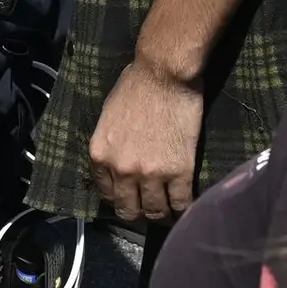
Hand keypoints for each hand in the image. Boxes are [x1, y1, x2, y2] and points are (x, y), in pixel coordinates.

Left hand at [90, 53, 208, 223]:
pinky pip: (181, 203)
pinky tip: (186, 204)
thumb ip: (109, 147)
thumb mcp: (107, 118)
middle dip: (139, 212)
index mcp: (100, 156)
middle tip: (150, 206)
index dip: (120, 200)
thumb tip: (115, 165)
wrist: (164, 74)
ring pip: (155, 212)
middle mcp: (121, 170)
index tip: (130, 198)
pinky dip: (184, 209)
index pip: (106, 195)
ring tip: (169, 208)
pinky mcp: (180, 172)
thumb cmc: (135, 86)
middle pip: (129, 210)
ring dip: (162, 213)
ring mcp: (151, 174)